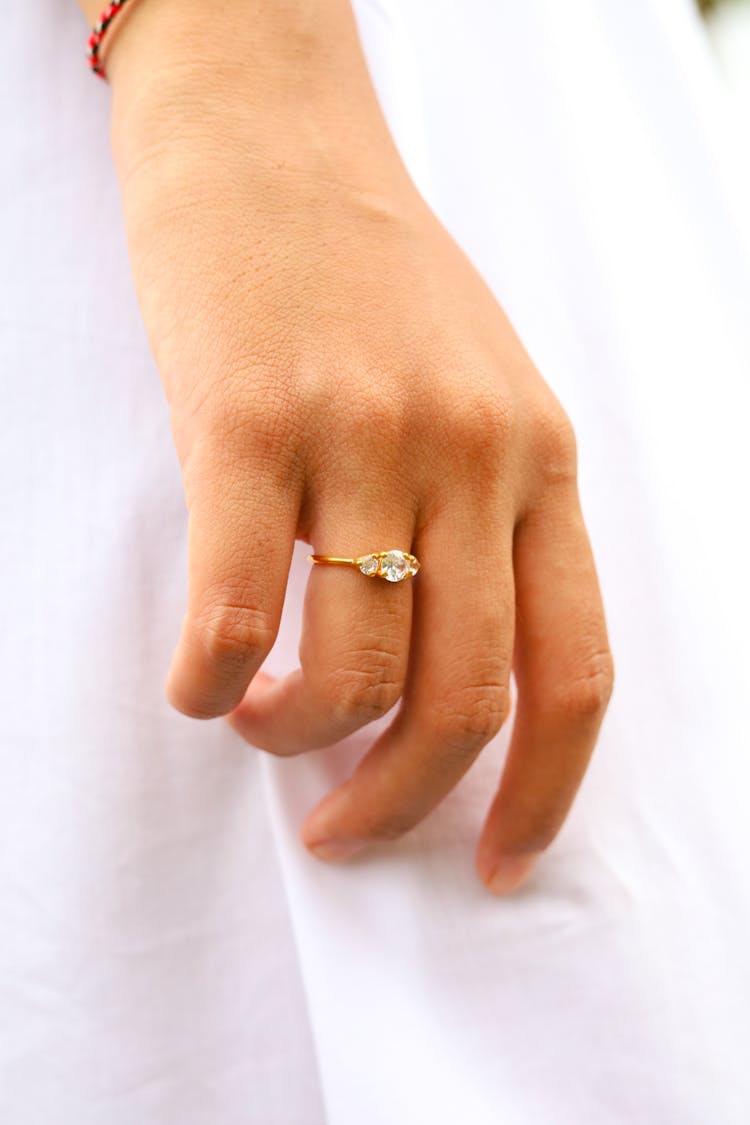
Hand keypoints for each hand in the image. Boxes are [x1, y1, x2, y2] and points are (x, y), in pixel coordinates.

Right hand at [107, 0, 613, 894]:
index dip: (547, 794)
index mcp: (540, 460)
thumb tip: (435, 672)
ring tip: (263, 726)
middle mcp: (471, 454)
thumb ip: (485, 520)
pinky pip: (237, 609)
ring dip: (299, 738)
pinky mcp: (251, 419)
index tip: (496, 860)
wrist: (275, 141)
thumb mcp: (478, 394)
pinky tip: (201, 686)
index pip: (576, 669)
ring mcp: (363, 435)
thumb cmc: (371, 280)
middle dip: (404, 801)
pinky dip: (213, 684)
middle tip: (344, 830)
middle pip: (467, 697)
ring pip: (355, 670)